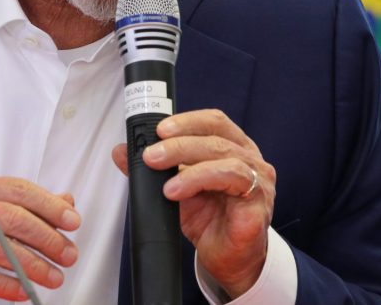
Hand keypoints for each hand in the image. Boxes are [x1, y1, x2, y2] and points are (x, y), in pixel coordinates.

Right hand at [0, 176, 80, 299]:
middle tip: (68, 253)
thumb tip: (64, 203)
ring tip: (53, 276)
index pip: (18, 190)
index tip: (72, 220)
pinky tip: (24, 290)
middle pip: (12, 219)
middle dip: (47, 238)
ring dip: (33, 266)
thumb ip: (20, 203)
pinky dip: (6, 285)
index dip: (49, 206)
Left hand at [112, 109, 274, 298]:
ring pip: (223, 155)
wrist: (226, 260)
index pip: (213, 121)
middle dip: (178, 143)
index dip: (186, 121)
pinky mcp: (258, 203)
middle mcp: (249, 159)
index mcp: (233, 147)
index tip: (158, 129)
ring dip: (186, 163)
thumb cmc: (209, 221)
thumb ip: (152, 169)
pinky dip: (200, 180)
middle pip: (215, 136)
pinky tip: (178, 191)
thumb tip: (122, 151)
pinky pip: (232, 180)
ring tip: (163, 182)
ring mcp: (258, 180)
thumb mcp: (174, 189)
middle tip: (150, 155)